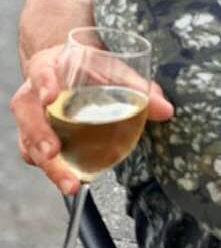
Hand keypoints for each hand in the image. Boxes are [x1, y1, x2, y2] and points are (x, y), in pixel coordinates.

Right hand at [11, 44, 172, 194]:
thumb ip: (139, 88)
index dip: (44, 83)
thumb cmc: (91, 69)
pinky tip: (72, 180)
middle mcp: (34, 92)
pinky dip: (53, 170)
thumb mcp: (114, 70)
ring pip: (28, 139)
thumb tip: (166, 110)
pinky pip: (35, 155)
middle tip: (53, 153)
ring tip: (70, 181)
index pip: (42, 71)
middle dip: (39, 135)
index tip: (51, 96)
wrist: (71, 68)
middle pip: (27, 112)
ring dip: (48, 164)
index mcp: (51, 65)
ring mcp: (32, 116)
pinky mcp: (35, 137)